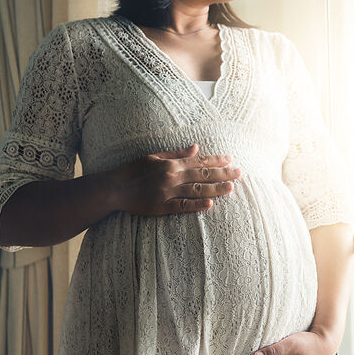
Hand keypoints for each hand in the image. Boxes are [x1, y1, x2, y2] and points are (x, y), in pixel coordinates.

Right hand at [107, 143, 241, 215]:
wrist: (114, 188)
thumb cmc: (133, 171)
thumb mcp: (154, 156)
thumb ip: (177, 153)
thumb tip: (196, 147)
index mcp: (171, 164)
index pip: (199, 161)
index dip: (216, 160)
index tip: (231, 159)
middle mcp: (172, 177)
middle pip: (203, 174)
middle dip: (223, 173)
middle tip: (240, 173)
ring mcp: (168, 192)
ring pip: (197, 190)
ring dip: (216, 188)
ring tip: (232, 187)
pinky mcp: (162, 207)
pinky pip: (183, 206)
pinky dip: (197, 205)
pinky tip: (210, 204)